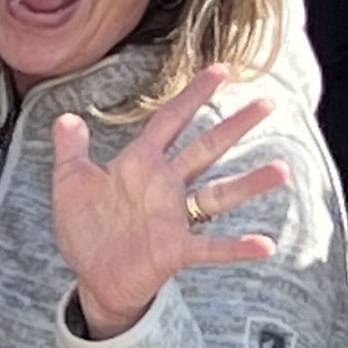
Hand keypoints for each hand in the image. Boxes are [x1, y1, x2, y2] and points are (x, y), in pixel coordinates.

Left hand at [51, 69, 290, 340]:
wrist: (91, 277)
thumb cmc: (85, 229)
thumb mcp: (70, 184)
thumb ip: (71, 150)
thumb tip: (66, 117)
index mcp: (139, 163)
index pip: (170, 120)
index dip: (193, 95)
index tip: (220, 70)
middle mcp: (163, 185)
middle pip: (205, 147)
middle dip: (235, 125)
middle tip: (267, 102)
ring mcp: (173, 217)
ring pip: (218, 193)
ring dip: (249, 182)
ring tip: (281, 168)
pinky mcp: (175, 250)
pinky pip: (210, 247)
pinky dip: (237, 246)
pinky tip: (265, 244)